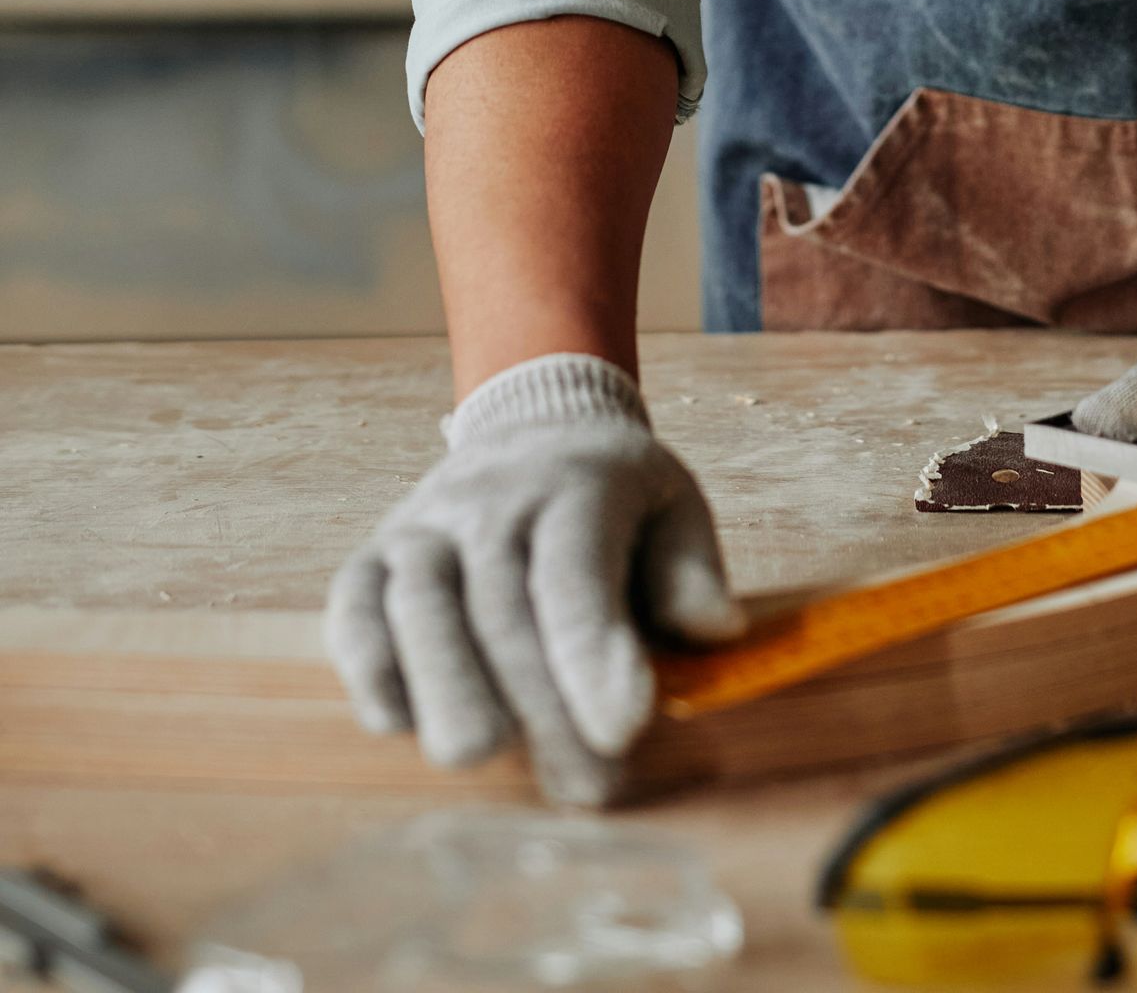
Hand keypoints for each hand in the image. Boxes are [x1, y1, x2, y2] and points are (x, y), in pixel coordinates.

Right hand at [326, 353, 742, 805]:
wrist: (535, 423)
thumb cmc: (613, 493)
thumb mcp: (673, 504)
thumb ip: (689, 571)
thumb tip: (713, 630)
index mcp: (576, 484)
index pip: (577, 572)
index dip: (594, 653)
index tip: (623, 729)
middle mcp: (490, 500)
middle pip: (501, 605)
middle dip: (539, 704)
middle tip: (585, 783)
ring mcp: (424, 525)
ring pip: (419, 603)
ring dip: (449, 688)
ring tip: (485, 756)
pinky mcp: (374, 555)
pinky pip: (354, 607)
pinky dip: (369, 663)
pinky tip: (398, 721)